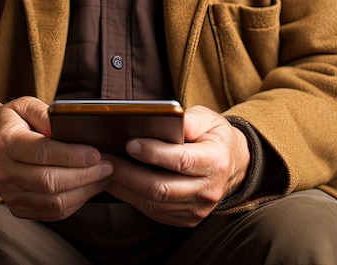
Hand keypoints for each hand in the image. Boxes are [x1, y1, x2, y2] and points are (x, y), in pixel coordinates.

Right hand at [0, 96, 113, 220]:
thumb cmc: (9, 125)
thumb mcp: (22, 106)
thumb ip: (43, 112)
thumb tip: (62, 123)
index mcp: (7, 143)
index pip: (42, 152)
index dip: (72, 155)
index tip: (96, 153)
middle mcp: (6, 172)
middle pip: (50, 181)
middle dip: (85, 175)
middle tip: (108, 166)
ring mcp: (11, 194)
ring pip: (54, 201)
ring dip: (85, 191)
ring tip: (103, 177)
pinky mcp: (20, 209)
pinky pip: (53, 212)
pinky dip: (76, 202)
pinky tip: (88, 188)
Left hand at [105, 105, 249, 226]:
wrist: (232, 164)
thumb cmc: (213, 137)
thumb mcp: (208, 119)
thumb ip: (187, 119)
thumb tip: (165, 117)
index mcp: (215, 161)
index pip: (181, 160)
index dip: (154, 153)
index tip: (130, 143)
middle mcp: (208, 190)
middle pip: (161, 188)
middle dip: (128, 173)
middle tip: (105, 159)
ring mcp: (197, 209)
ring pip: (153, 203)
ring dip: (124, 187)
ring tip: (104, 169)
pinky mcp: (186, 219)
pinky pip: (153, 211)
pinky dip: (131, 197)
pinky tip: (116, 183)